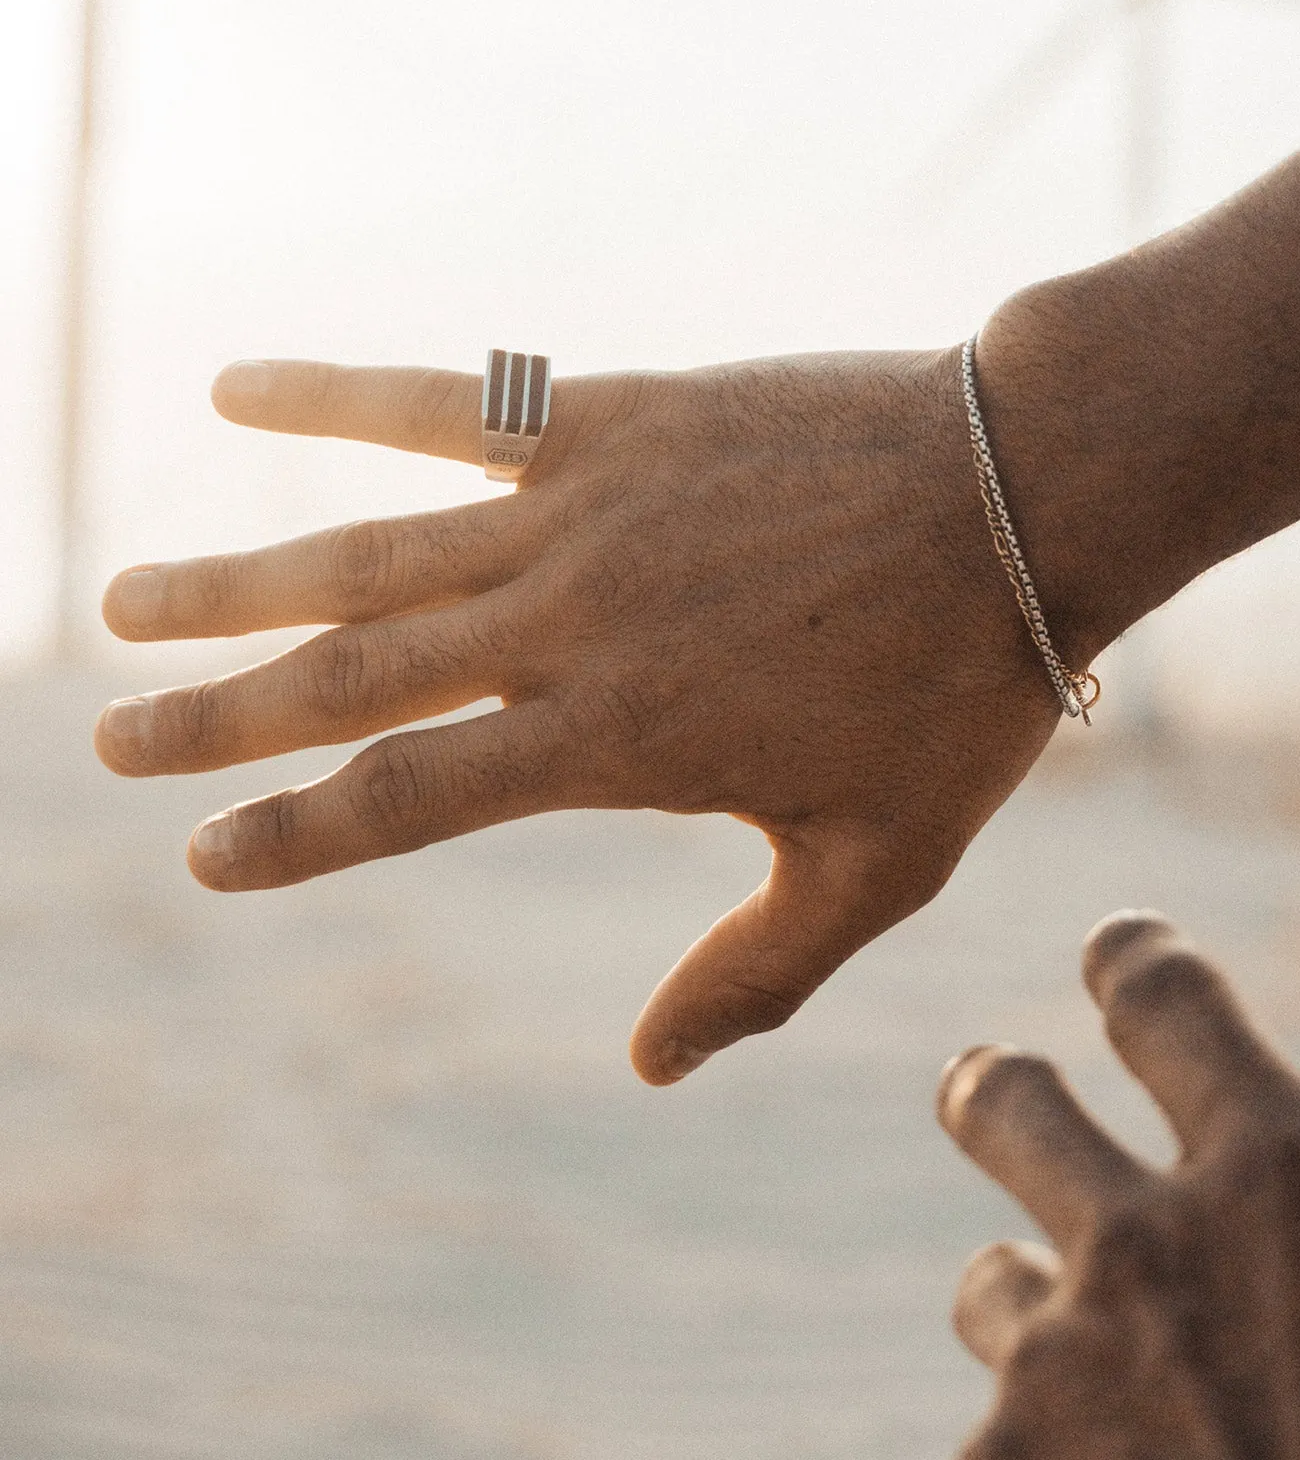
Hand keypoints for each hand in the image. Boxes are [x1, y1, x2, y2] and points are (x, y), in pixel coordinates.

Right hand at [95, 351, 1066, 1081]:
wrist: (1029, 500)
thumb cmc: (960, 692)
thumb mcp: (876, 870)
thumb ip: (757, 974)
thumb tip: (648, 1068)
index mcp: (618, 740)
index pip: (408, 800)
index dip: (292, 832)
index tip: (204, 855)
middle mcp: (568, 625)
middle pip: (350, 679)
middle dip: (219, 717)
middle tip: (110, 743)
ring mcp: (582, 510)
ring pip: (365, 551)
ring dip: (235, 583)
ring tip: (124, 600)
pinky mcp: (617, 416)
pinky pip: (448, 399)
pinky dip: (333, 395)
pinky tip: (234, 390)